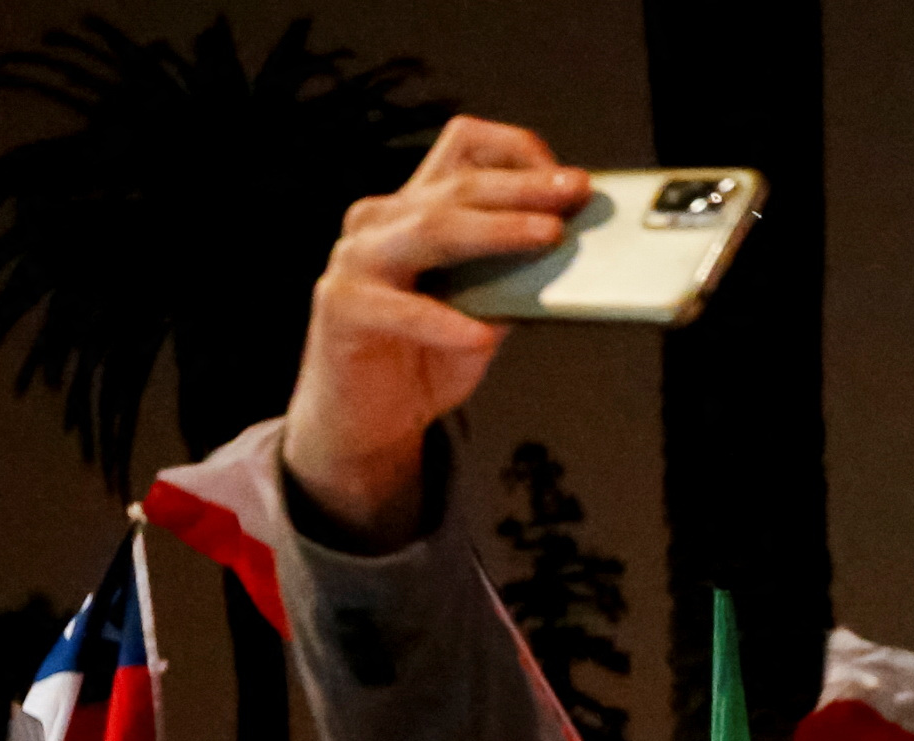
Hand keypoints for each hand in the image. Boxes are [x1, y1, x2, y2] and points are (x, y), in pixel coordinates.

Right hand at [283, 118, 590, 545]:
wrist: (365, 419)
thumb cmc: (424, 358)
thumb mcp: (483, 313)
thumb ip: (513, 281)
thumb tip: (571, 256)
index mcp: (415, 208)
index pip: (463, 148)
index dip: (516, 152)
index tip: (568, 178)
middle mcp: (381, 220)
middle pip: (458, 187)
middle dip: (523, 188)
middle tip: (573, 192)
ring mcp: (356, 258)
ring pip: (431, 228)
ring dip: (496, 231)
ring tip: (546, 236)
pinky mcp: (340, 305)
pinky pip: (399, 309)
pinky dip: (445, 322)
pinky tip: (480, 337)